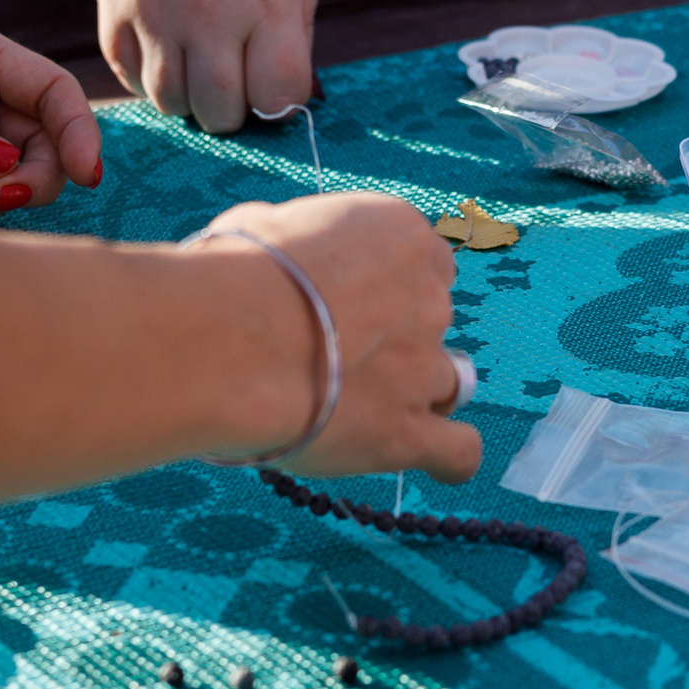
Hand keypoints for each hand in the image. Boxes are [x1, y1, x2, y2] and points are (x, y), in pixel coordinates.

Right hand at [92, 0, 316, 134]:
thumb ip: (298, 18)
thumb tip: (290, 85)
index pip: (277, 98)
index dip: (281, 99)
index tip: (277, 77)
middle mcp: (208, 12)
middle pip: (221, 114)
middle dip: (236, 106)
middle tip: (240, 73)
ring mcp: (152, 10)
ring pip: (169, 102)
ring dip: (191, 94)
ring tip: (204, 58)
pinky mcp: (111, 0)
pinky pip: (126, 72)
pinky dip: (149, 73)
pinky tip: (169, 43)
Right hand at [198, 193, 482, 481]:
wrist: (231, 342)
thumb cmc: (235, 274)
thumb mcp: (263, 226)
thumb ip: (294, 243)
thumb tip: (281, 253)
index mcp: (402, 238)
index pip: (421, 262)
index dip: (385, 287)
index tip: (346, 302)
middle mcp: (428, 299)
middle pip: (431, 323)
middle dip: (393, 340)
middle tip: (334, 358)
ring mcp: (424, 369)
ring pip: (445, 385)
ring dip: (413, 394)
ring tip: (359, 408)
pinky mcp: (408, 432)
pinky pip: (457, 450)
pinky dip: (450, 457)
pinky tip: (437, 462)